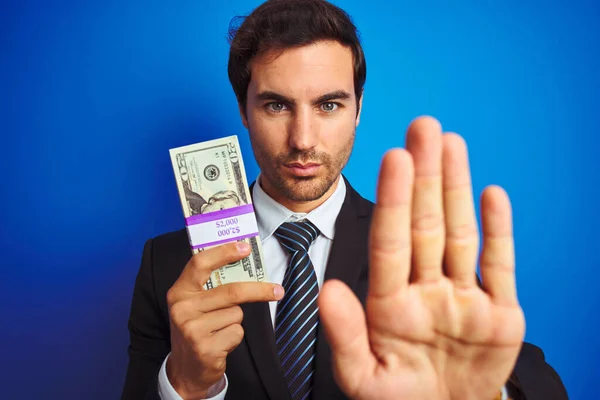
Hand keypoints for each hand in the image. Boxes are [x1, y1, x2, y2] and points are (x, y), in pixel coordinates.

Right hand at [166, 242, 283, 398]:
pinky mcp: (205, 347)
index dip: (224, 252)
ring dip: (236, 321)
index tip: (245, 248)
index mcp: (179, 291)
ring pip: (236, 314)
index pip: (200, 264)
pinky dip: (234, 336)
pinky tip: (220, 342)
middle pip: (231, 292)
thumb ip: (211, 286)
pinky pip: (236, 332)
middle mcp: (182, 308)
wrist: (185, 369)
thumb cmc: (196, 328)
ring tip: (219, 330)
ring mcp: (192, 329)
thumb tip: (243, 263)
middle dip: (259, 290)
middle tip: (277, 290)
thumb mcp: (194, 304)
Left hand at [319, 116, 524, 399]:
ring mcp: (464, 298)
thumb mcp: (364, 378)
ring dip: (456, 187)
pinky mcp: (499, 312)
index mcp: (390, 303)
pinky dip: (497, 230)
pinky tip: (490, 193)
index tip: (393, 156)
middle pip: (425, 223)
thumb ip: (345, 335)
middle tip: (423, 126)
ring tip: (452, 143)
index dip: (392, 199)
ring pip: (459, 232)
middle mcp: (427, 290)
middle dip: (425, 175)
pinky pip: (499, 264)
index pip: (390, 241)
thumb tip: (329, 292)